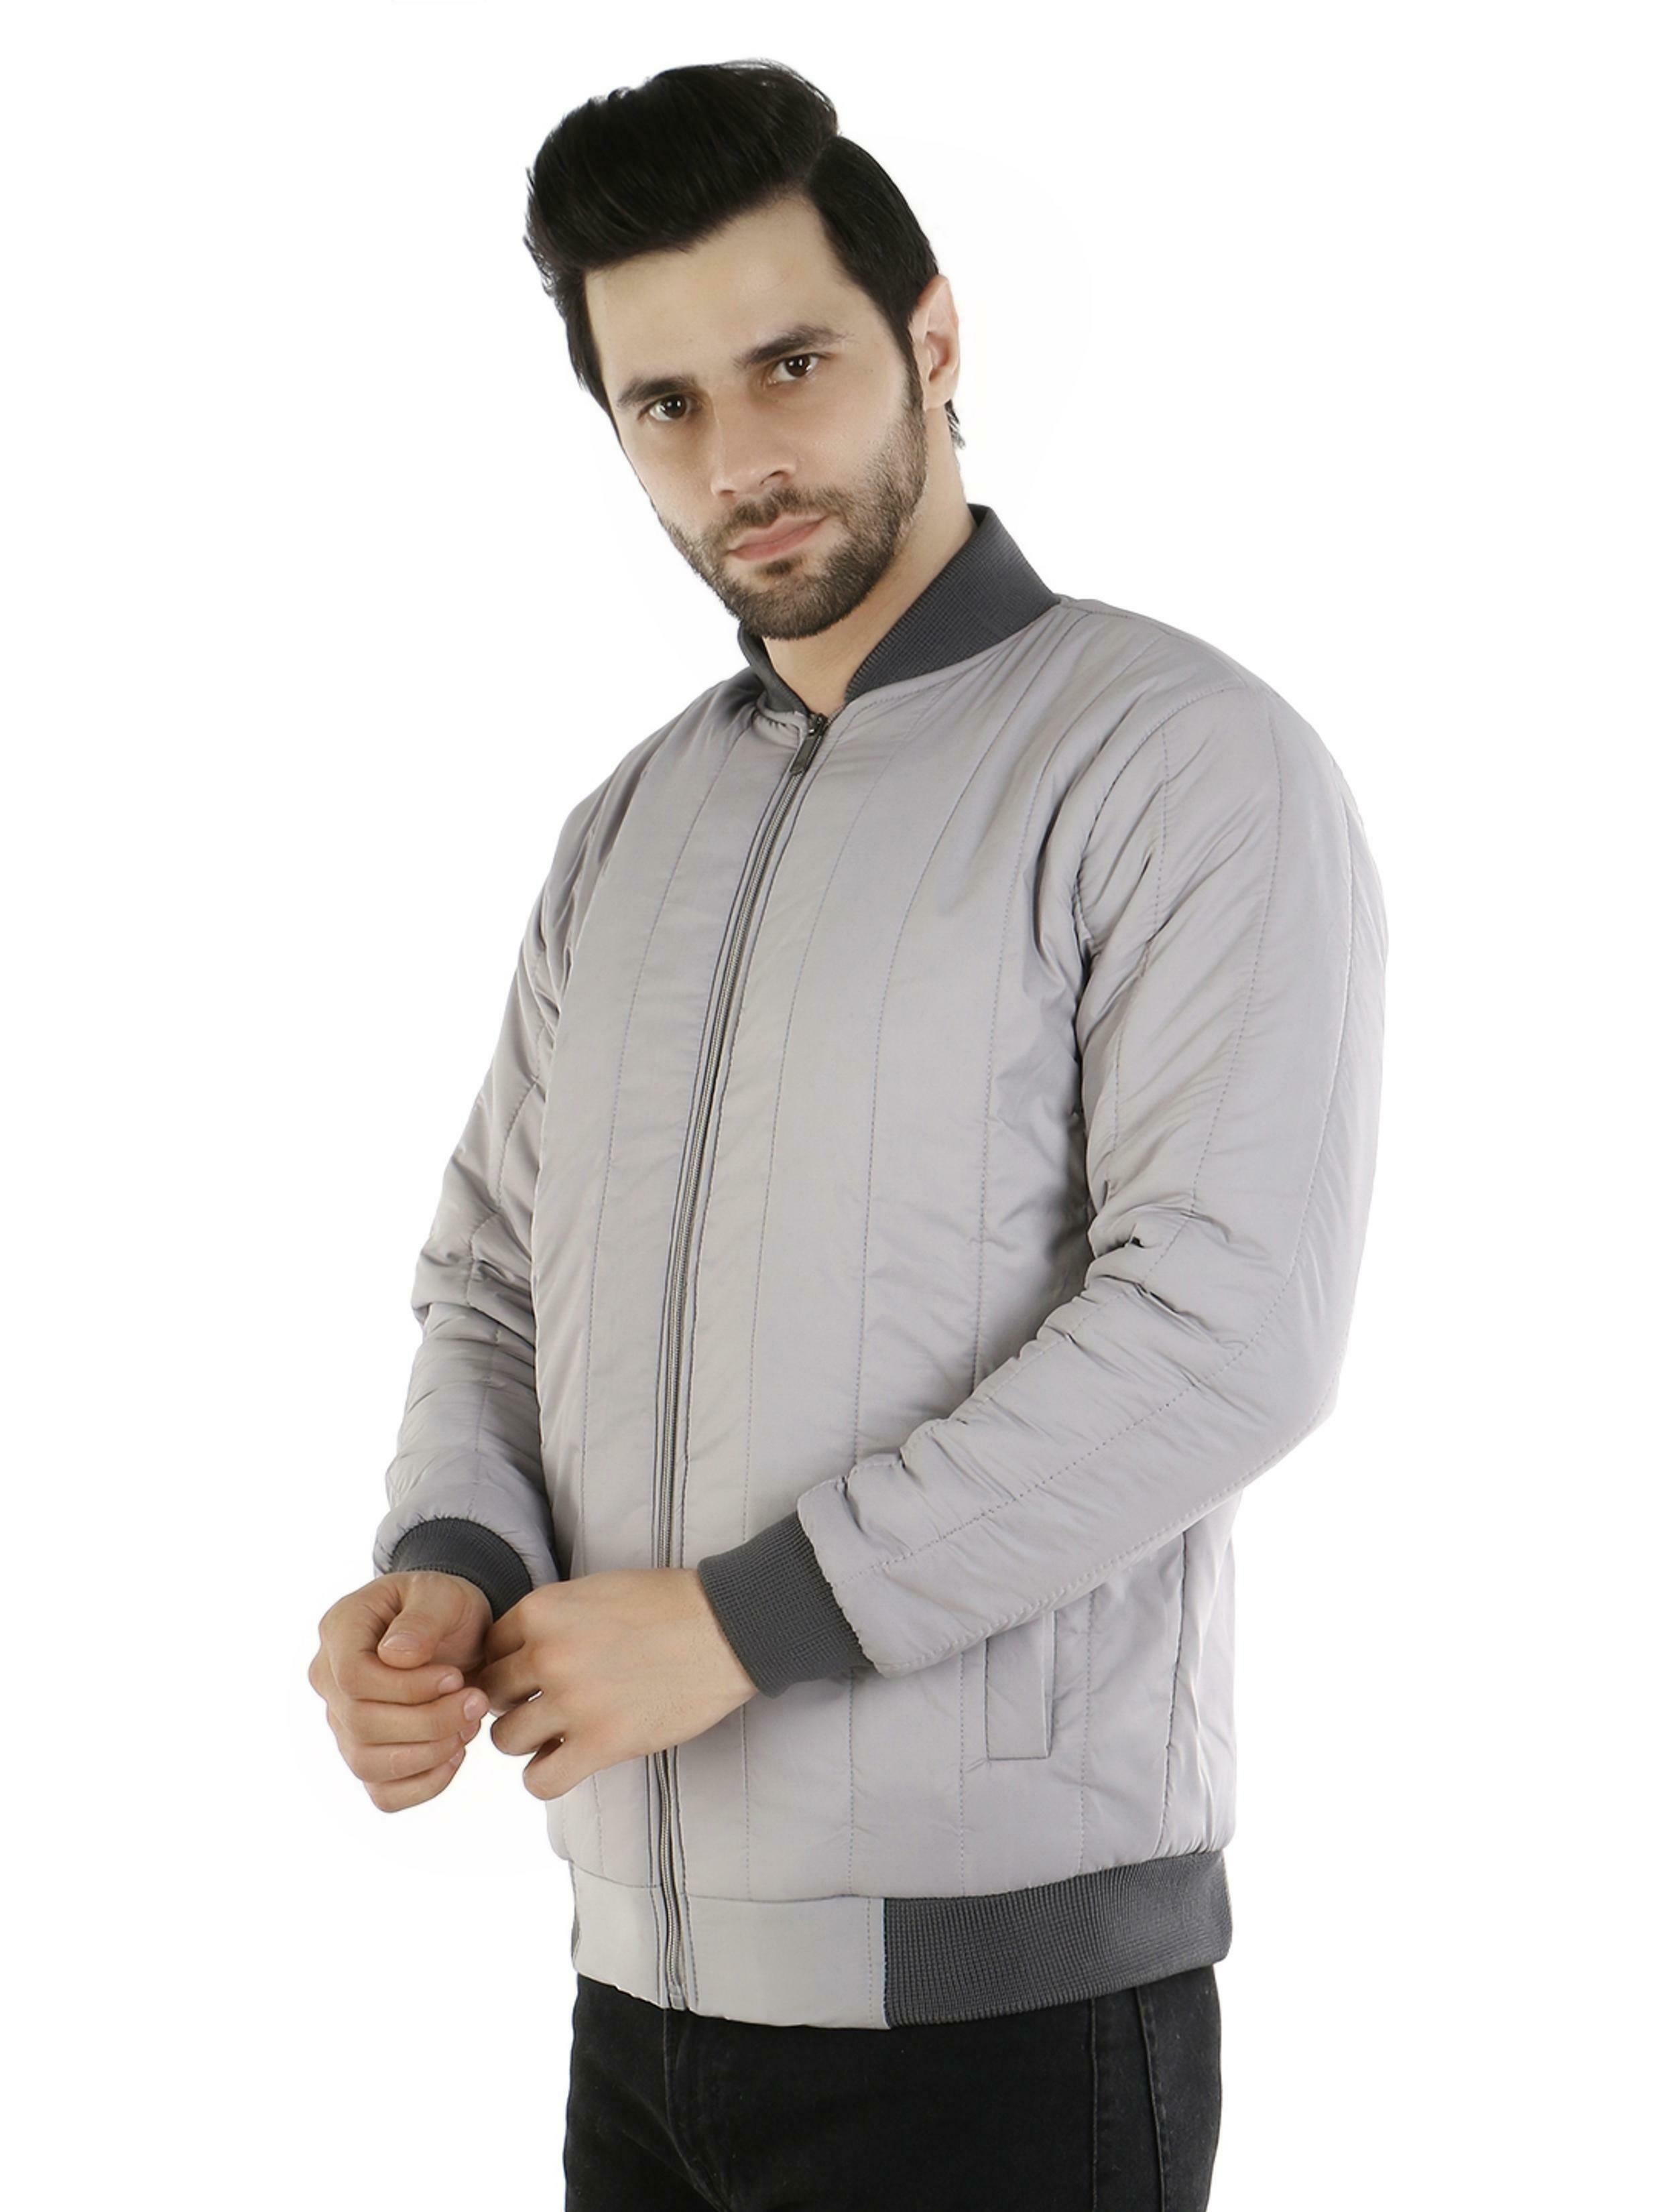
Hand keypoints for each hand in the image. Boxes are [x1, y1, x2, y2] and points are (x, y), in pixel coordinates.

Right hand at [309, 1571, 494, 1810]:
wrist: (457, 1632)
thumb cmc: (445, 1607)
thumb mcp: (443, 1593)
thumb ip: (422, 1618)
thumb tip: (395, 1656)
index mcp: (340, 1631)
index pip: (354, 1678)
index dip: (407, 1688)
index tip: (455, 1677)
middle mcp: (328, 1680)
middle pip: (362, 1724)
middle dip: (429, 1721)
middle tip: (477, 1702)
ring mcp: (342, 1723)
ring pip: (367, 1764)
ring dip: (429, 1753)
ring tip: (469, 1724)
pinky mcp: (366, 1754)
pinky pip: (383, 1793)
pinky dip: (424, 1784)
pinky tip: (455, 1754)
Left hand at [473, 1567, 759, 1798]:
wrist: (725, 1628)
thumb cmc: (667, 1605)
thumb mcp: (595, 1590)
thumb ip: (552, 1618)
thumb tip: (518, 1653)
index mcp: (544, 1610)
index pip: (488, 1648)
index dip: (503, 1663)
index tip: (524, 1674)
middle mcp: (549, 1654)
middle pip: (491, 1694)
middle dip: (511, 1701)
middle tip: (540, 1704)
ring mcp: (574, 1701)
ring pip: (506, 1740)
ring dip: (526, 1740)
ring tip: (555, 1734)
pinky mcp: (603, 1743)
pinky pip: (541, 1781)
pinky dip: (545, 1777)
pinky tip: (566, 1761)